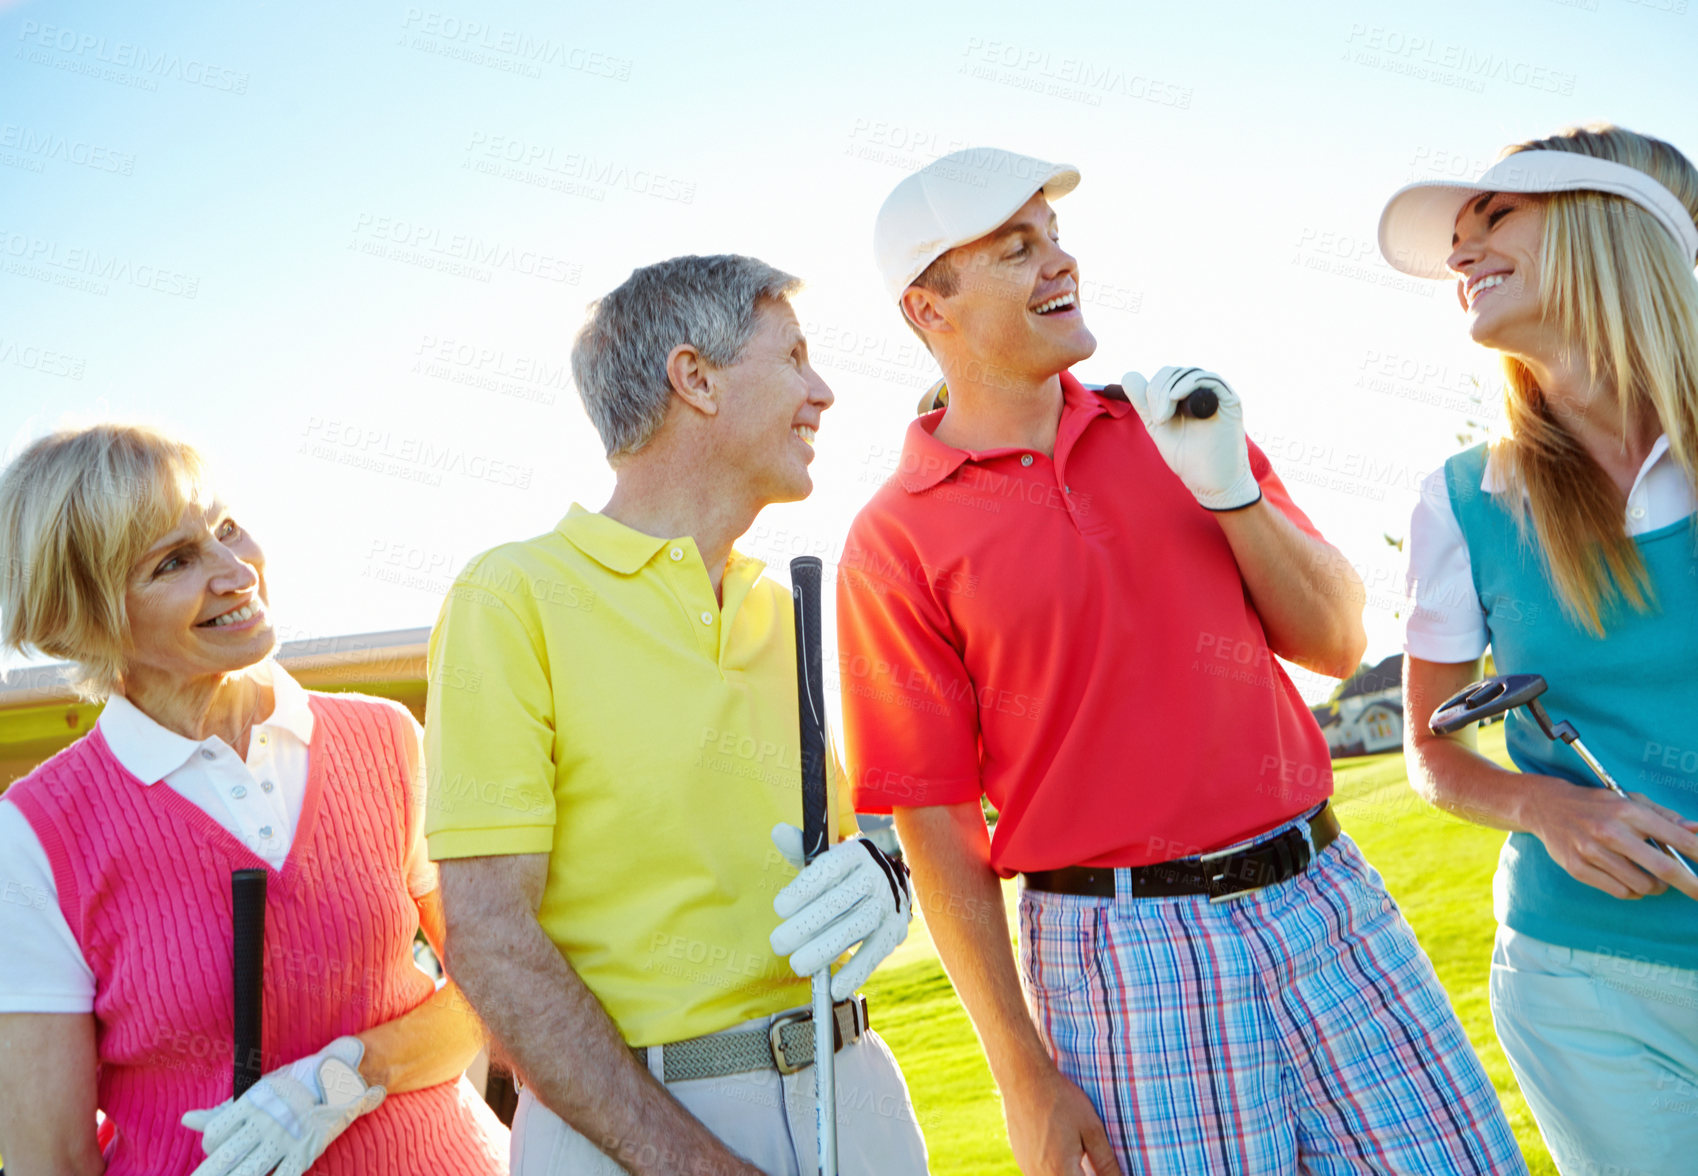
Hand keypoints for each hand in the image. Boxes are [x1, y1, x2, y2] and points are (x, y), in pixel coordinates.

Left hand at [181, 1036, 385, 1175]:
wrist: (339, 1076)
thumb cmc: (292, 1086)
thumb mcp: (258, 1092)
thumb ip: (222, 1111)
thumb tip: (186, 1120)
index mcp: (252, 1102)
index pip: (215, 1133)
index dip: (209, 1148)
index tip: (214, 1155)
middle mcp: (266, 1121)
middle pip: (226, 1157)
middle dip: (208, 1175)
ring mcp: (286, 1138)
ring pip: (248, 1172)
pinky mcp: (305, 1152)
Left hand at [769, 824, 911, 999]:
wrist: (890, 880)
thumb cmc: (845, 872)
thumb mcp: (825, 856)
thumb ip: (800, 848)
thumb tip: (778, 832)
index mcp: (854, 853)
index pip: (828, 869)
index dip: (804, 889)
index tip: (779, 908)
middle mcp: (875, 876)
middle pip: (839, 902)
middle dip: (807, 924)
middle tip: (778, 943)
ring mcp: (888, 904)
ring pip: (856, 928)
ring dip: (826, 949)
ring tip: (798, 965)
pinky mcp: (895, 931)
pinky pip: (875, 953)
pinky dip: (856, 972)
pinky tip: (834, 988)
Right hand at [1003, 1064, 1122, 1175]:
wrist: (1024, 1078)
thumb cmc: (1061, 1100)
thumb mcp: (1092, 1129)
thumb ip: (1106, 1163)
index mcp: (1061, 1172)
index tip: (1105, 1169)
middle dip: (1084, 1174)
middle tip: (1089, 1154)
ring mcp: (1028, 1169)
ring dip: (1069, 1173)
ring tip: (1078, 1152)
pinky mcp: (1022, 1160)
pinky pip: (1042, 1174)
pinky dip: (1056, 1169)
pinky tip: (1062, 1149)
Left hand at [1121, 366, 1259, 510]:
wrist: (1210, 482)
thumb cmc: (1187, 458)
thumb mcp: (1158, 426)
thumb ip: (1144, 404)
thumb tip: (1129, 376)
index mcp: (1187, 397)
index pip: (1166, 376)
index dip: (1154, 389)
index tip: (1154, 419)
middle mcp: (1203, 393)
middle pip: (1175, 373)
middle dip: (1159, 392)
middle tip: (1158, 420)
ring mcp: (1217, 396)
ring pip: (1189, 374)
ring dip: (1170, 391)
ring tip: (1165, 418)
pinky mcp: (1231, 402)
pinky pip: (1210, 380)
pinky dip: (1190, 384)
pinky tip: (1178, 398)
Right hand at [1521, 778, 1697, 900]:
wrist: (1545, 806)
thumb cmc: (1596, 804)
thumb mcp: (1629, 800)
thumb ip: (1664, 816)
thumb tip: (1697, 832)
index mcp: (1627, 811)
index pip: (1676, 838)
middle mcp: (1610, 831)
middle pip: (1663, 868)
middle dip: (1690, 885)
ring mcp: (1591, 851)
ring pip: (1642, 885)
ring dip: (1656, 888)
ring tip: (1654, 880)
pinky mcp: (1577, 868)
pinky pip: (1619, 891)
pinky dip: (1633, 891)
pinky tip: (1631, 882)